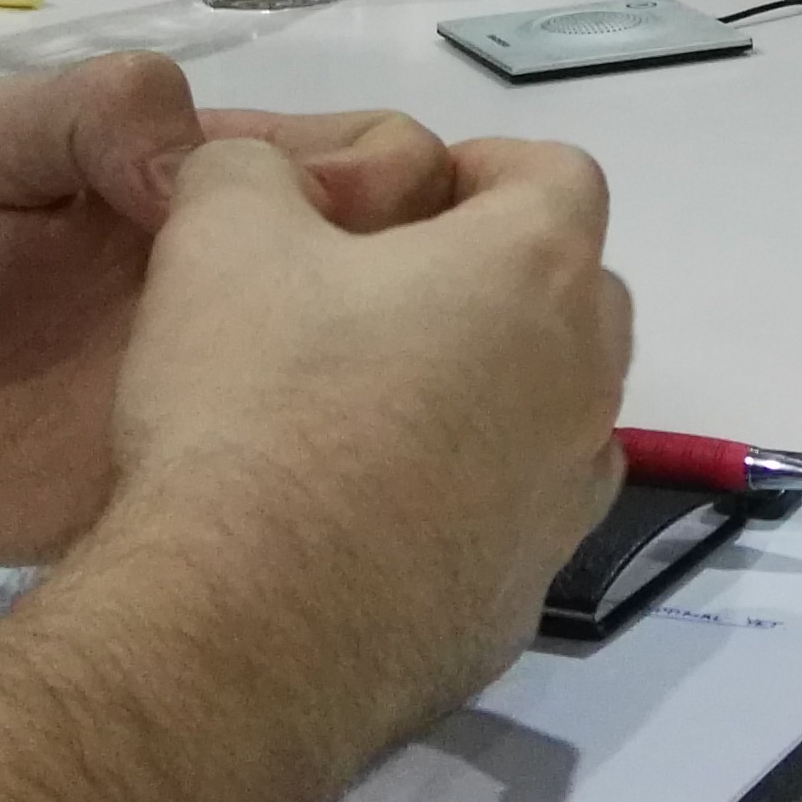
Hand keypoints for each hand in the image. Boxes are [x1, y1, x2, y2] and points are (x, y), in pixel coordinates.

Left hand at [0, 54, 463, 559]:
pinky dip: (341, 504)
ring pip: (359, 390)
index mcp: (202, 190)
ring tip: (427, 425)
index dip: (391, 182)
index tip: (358, 222)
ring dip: (411, 398)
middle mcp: (236, 289)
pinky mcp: (181, 494)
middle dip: (434, 288)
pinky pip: (281, 498)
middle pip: (393, 278)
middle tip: (404, 330)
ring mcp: (217, 398)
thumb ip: (93, 115)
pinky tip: (383, 511)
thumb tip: (208, 164)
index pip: (358, 164)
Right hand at [101, 129, 628, 746]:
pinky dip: (468, 502)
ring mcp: (564, 505)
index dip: (484, 168)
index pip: (561, 178)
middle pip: (578, 295)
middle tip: (383, 296)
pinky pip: (515, 521)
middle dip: (497, 278)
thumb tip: (261, 177)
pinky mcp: (521, 604)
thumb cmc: (251, 405)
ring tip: (376, 407)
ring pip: (560, 414)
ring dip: (494, 392)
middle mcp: (582, 385)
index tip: (401, 199)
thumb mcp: (218, 233)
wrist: (242, 633)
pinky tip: (370, 518)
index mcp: (534, 275)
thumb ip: (249, 168)